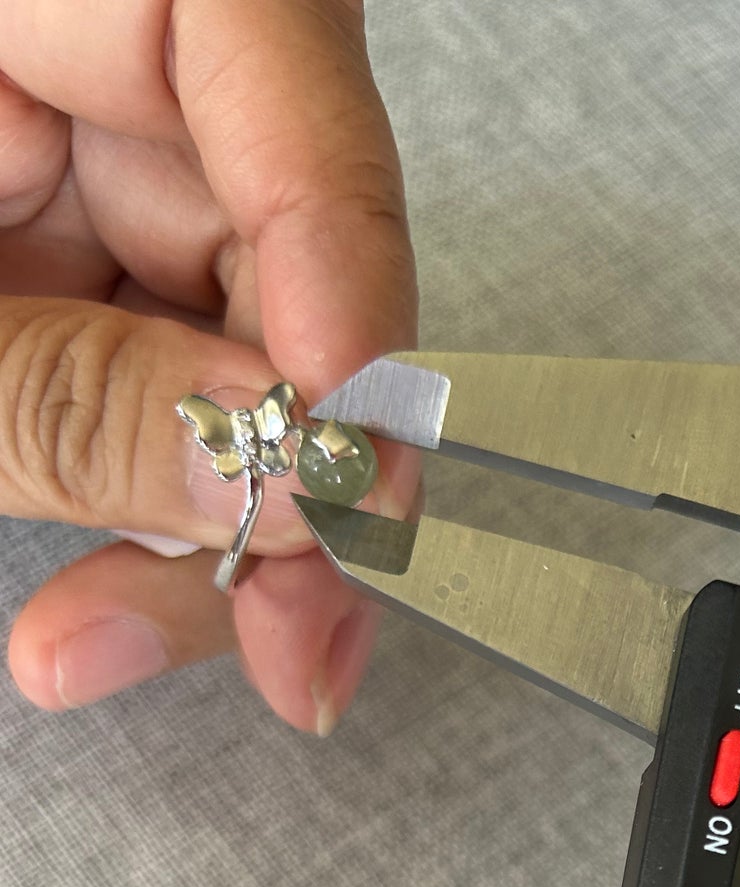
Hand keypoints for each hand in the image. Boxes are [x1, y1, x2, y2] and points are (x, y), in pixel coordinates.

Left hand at [0, 0, 416, 733]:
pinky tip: (117, 604)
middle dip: (293, 454)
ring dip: (217, 525)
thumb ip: (71, 397)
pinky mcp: (56, 259)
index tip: (352, 437)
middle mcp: (64, 56)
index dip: (341, 239)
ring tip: (127, 642)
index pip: (261, 30)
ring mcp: (62, 161)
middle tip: (295, 621)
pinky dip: (156, 509)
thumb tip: (284, 473)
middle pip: (278, 229)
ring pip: (236, 342)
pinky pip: (161, 382)